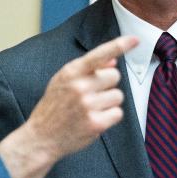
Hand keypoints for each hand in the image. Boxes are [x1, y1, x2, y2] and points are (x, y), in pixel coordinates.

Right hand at [24, 36, 137, 159]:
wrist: (41, 138)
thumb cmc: (54, 107)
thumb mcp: (63, 81)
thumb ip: (87, 69)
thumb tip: (113, 61)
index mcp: (71, 72)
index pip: (99, 54)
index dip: (119, 45)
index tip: (135, 40)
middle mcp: (79, 86)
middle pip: (115, 76)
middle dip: (108, 85)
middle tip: (91, 95)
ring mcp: (87, 105)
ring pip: (118, 95)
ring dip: (109, 102)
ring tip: (91, 109)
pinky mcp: (95, 123)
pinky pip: (117, 113)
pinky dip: (110, 117)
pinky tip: (94, 120)